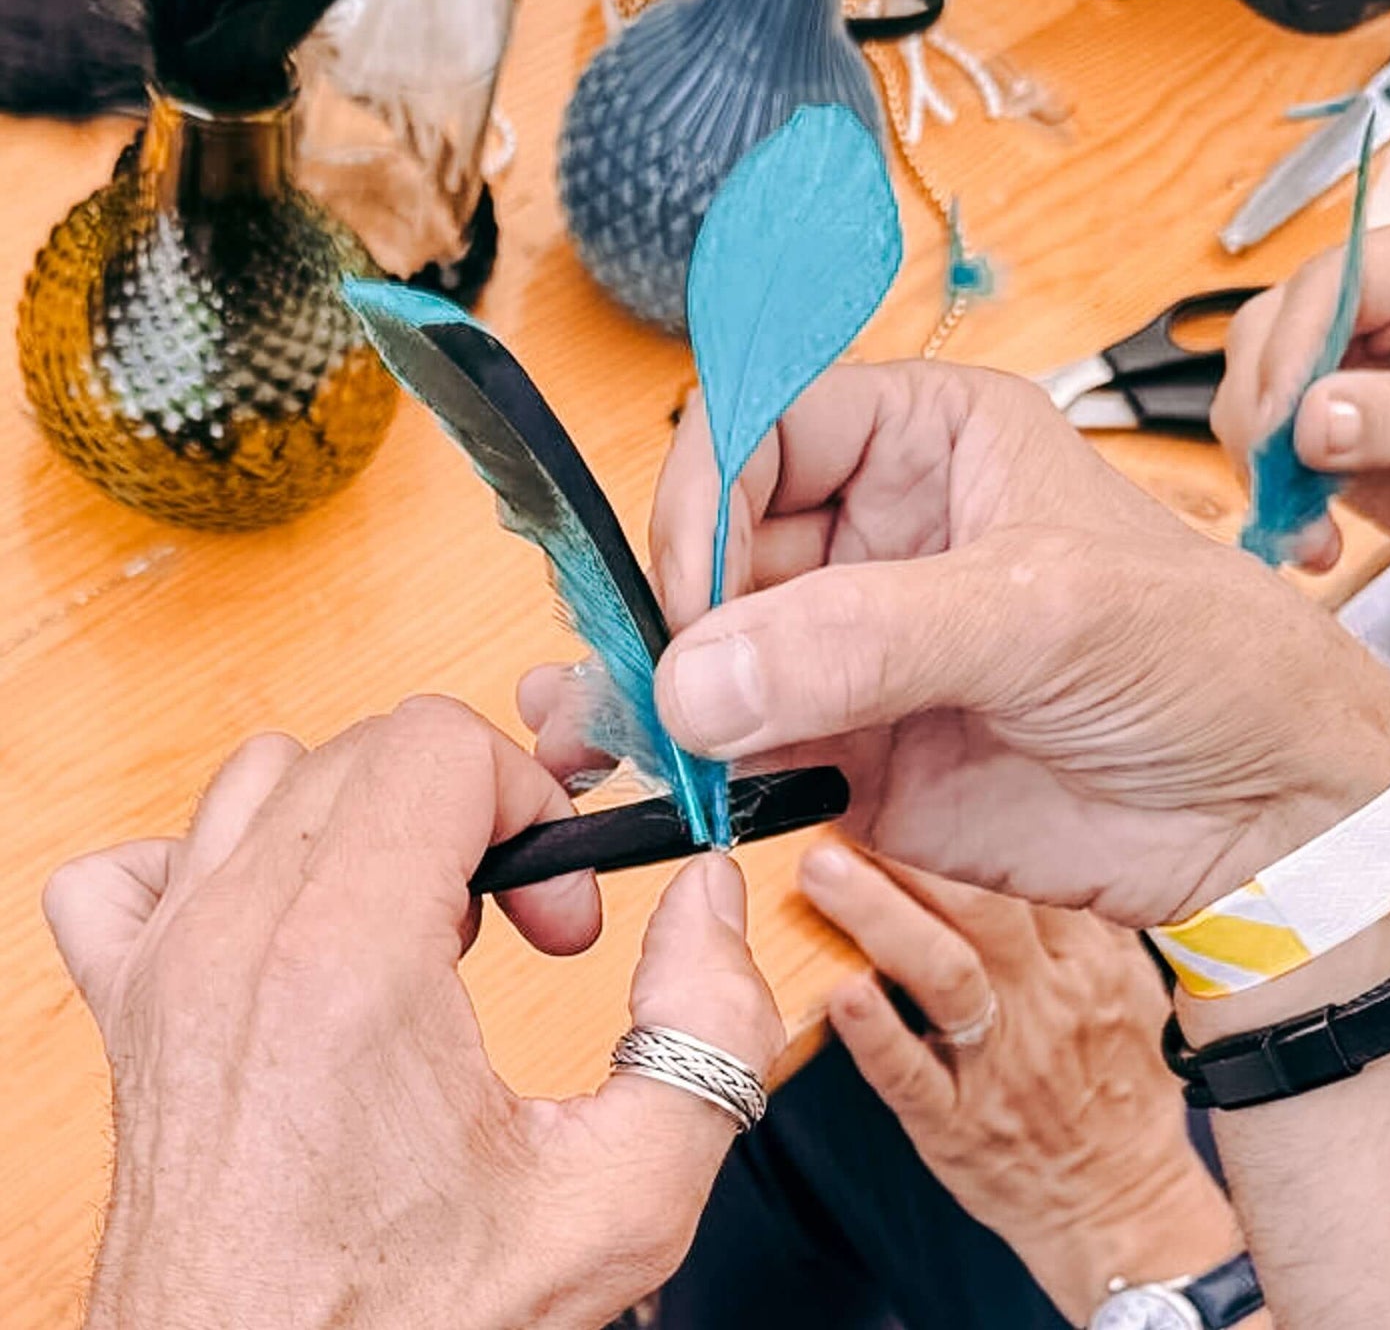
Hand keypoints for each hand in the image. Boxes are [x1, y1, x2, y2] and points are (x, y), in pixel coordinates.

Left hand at [45, 697, 783, 1329]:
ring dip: (362, 823)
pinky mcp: (126, 1008)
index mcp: (346, 963)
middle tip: (515, 922)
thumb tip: (706, 899)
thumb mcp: (618, 1202)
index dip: (531, 802)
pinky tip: (287, 933)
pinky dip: (216, 864)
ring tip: (415, 922)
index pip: (435, 742)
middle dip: (472, 812)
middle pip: (368, 748)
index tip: (556, 910)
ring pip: (263, 780)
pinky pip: (139, 867)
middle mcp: (234, 940)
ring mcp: (164, 968)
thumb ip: (708, 1030)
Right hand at [529, 361, 1389, 927]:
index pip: (765, 424)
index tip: (696, 593)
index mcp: (928, 437)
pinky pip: (744, 744)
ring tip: (629, 738)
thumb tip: (701, 675)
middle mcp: (878, 531)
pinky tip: (678, 784)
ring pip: (717, 647)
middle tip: (664, 684)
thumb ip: (869, 637)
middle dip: (680, 608)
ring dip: (668, 691)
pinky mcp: (851, 744)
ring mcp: (858, 643)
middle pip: (719, 540)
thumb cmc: (1204, 659)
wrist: (1264, 816)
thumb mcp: (1047, 611)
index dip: (711, 495)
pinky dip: (703, 766)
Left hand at [796, 842, 1244, 1324]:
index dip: (974, 809)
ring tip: (822, 869)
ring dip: (881, 919)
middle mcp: (1044, 1000)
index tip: (916, 759)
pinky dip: (874, 1035)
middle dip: (913, 850)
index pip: (1033, 865)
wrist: (1123, 1207)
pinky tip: (836, 992)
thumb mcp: (1119, 983)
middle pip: (984, 908)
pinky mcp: (954, 1123)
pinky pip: (912, 1076)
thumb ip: (1072, 910)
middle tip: (846, 799)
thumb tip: (1024, 823)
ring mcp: (998, 1063)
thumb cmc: (1111, 1082)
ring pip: (946, 976)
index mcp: (1085, 958)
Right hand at [1212, 202, 1389, 581]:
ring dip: (1262, 466)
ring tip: (1304, 523)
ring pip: (1252, 397)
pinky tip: (1311, 537)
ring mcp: (1345, 372)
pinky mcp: (1325, 432)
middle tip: (1275, 473)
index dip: (1292, 345)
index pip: (1332, 283)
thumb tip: (1310, 418)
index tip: (1279, 417)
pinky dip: (1274, 500)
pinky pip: (1266, 457)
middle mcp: (1378, 311)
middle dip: (1263, 410)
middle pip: (1270, 333)